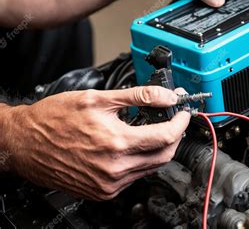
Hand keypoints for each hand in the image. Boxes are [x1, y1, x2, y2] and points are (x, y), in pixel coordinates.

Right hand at [1, 86, 189, 199]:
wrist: (25, 142)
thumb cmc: (54, 119)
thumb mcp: (98, 98)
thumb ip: (139, 96)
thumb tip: (167, 96)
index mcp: (116, 143)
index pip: (166, 137)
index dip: (180, 123)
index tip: (183, 113)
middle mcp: (115, 169)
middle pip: (164, 155)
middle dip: (174, 136)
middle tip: (172, 120)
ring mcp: (109, 184)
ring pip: (151, 168)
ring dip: (159, 149)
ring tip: (153, 130)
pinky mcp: (102, 192)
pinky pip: (135, 177)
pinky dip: (142, 161)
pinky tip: (135, 146)